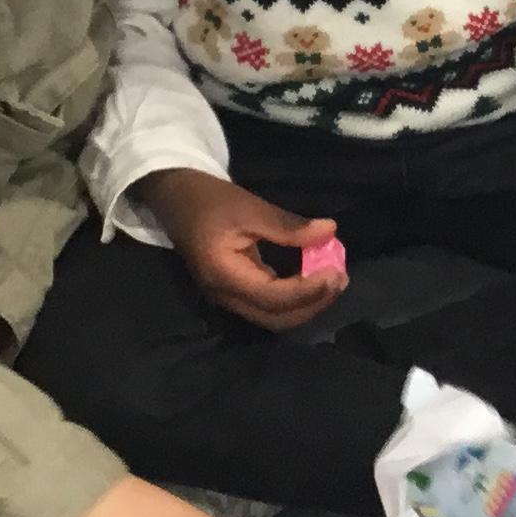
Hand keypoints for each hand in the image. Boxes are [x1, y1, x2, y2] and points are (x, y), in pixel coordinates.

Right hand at [136, 169, 345, 331]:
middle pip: (276, 318)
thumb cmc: (209, 200)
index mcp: (224, 276)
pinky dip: (294, 297)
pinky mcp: (234, 291)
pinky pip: (268, 305)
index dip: (308, 290)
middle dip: (312, 304)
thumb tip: (330, 231)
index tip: (336, 272)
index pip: (273, 298)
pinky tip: (313, 279)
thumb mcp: (249, 207)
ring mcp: (228, 297)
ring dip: (305, 304)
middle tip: (340, 279)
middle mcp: (225, 295)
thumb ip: (288, 226)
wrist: (175, 198)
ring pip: (273, 317)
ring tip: (332, 280)